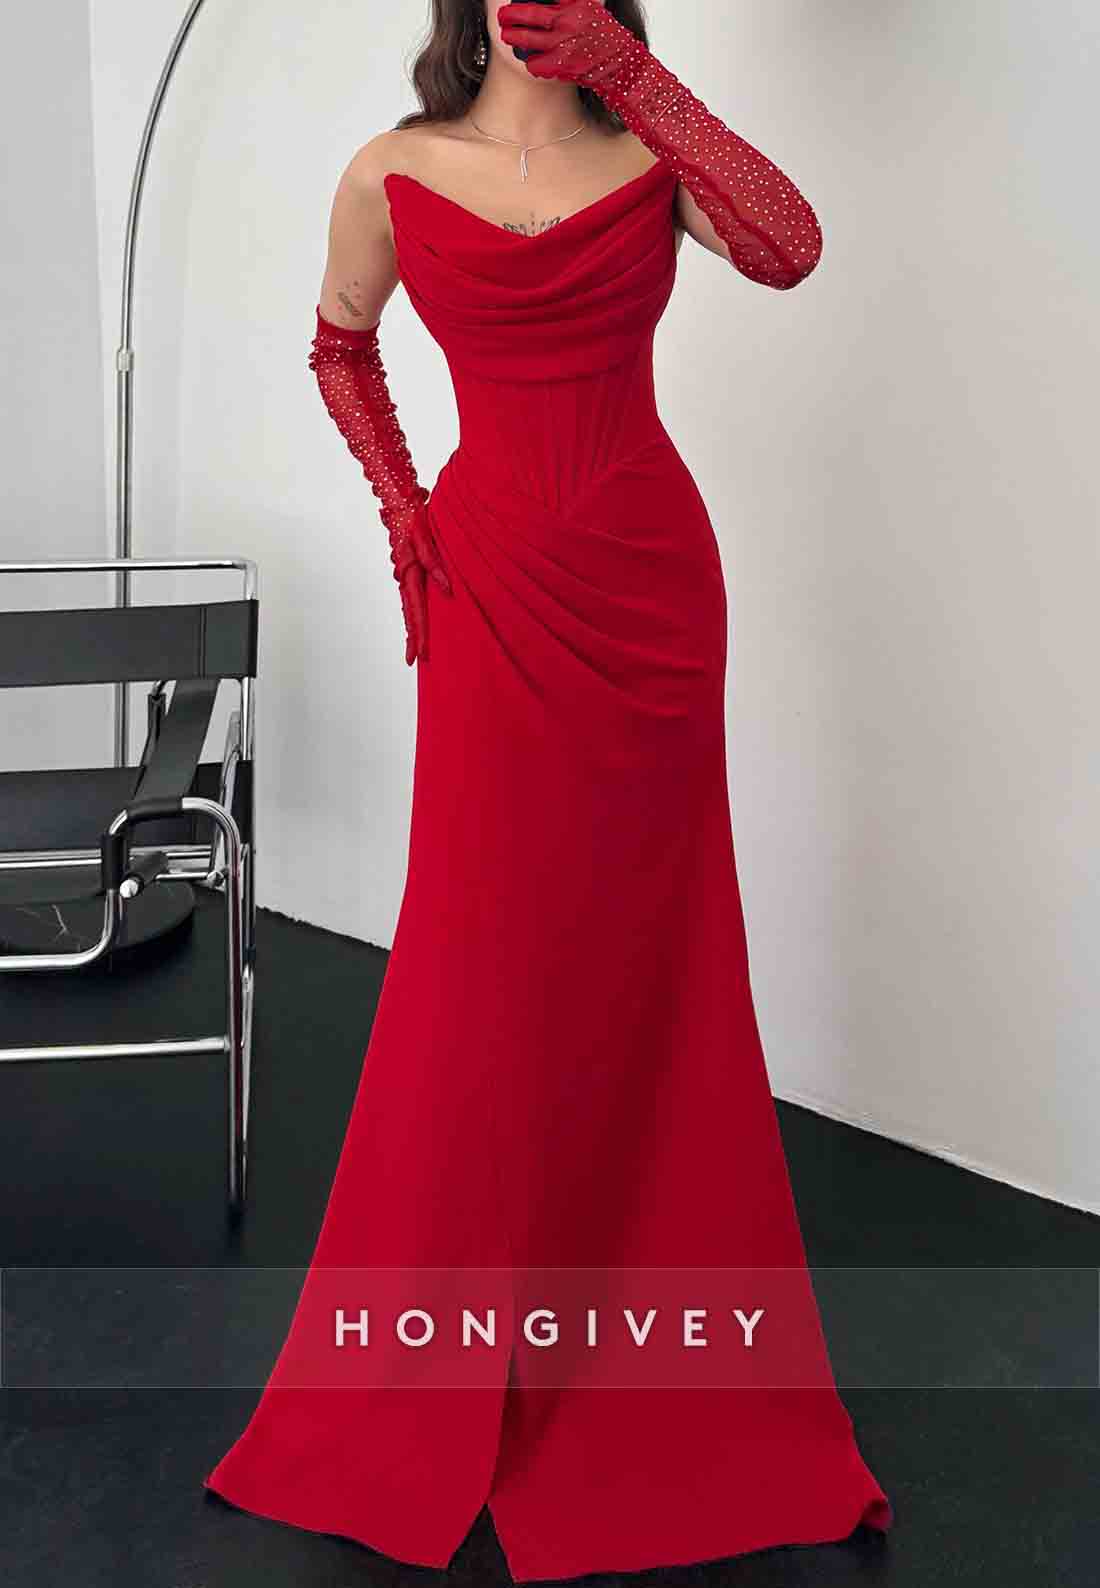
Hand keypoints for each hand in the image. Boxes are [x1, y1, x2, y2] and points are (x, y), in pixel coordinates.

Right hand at [388, 498, 451, 665]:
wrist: (402, 505)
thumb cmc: (416, 519)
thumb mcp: (426, 538)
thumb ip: (436, 563)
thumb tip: (447, 589)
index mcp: (409, 573)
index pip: (416, 610)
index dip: (419, 633)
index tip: (421, 653)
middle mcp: (405, 578)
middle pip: (410, 615)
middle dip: (413, 639)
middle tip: (414, 661)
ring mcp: (406, 577)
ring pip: (409, 610)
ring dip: (412, 631)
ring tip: (414, 652)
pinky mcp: (409, 574)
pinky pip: (411, 600)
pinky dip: (413, 616)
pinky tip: (415, 627)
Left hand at [498, 1, 635, 87]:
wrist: (622, 64)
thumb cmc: (605, 36)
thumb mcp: (591, 8)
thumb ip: (570, 2)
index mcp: (574, 5)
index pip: (542, 1)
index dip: (525, 2)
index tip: (511, 1)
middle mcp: (568, 22)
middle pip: (531, 16)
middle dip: (512, 16)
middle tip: (502, 17)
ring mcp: (565, 45)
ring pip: (529, 41)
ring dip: (515, 39)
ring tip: (507, 36)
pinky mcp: (563, 67)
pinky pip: (538, 64)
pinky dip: (531, 62)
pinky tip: (529, 61)